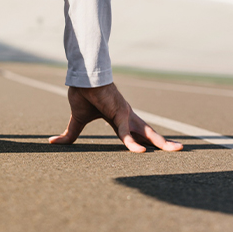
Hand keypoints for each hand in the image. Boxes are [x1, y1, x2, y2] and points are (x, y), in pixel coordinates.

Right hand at [49, 83, 181, 152]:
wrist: (81, 78)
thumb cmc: (82, 94)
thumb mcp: (76, 120)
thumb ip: (70, 134)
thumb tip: (52, 143)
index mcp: (119, 120)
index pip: (136, 134)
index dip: (146, 141)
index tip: (157, 149)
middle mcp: (127, 118)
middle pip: (149, 133)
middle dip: (164, 142)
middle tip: (180, 149)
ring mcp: (126, 116)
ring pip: (147, 133)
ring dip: (162, 142)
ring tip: (177, 150)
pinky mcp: (119, 114)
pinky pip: (126, 132)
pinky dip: (132, 143)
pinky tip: (140, 153)